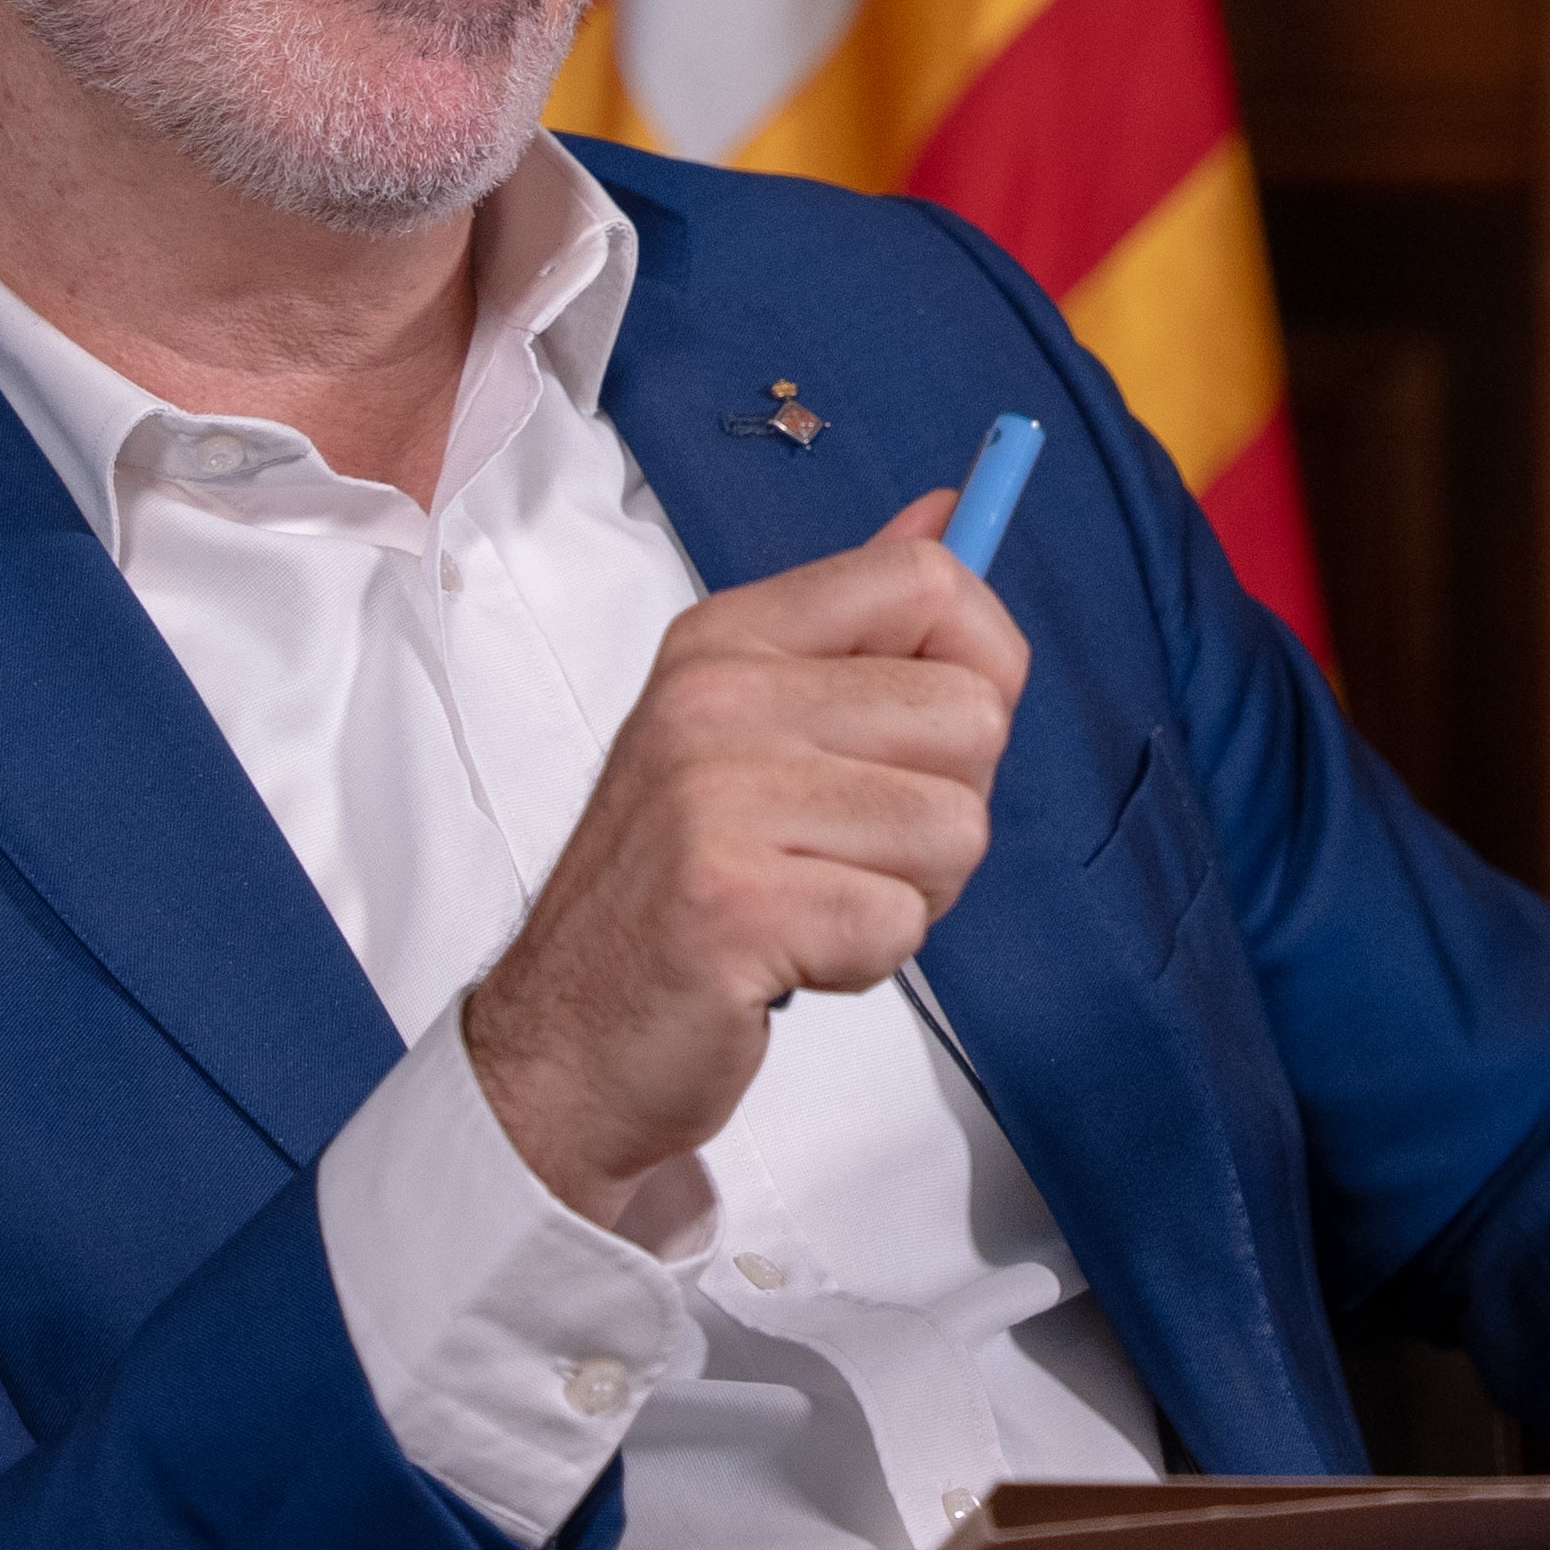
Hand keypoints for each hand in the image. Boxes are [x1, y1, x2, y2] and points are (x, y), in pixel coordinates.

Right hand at [460, 500, 1023, 1229]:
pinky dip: (866, 959)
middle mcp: (716, 699)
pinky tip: (789, 955)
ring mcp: (717, 798)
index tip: (935, 732)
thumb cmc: (676, 884)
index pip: (928, 580)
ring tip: (813, 901)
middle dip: (946, 805)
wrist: (567, 1039)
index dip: (982, 661)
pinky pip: (902, 921)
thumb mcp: (746, 725)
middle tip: (849, 850)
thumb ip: (854, 623)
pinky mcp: (733, 903)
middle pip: (972, 714)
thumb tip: (954, 510)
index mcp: (727, 639)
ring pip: (956, 827)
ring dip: (908, 892)